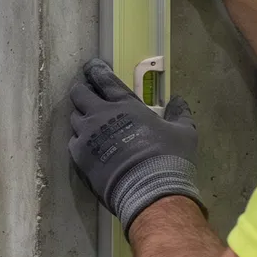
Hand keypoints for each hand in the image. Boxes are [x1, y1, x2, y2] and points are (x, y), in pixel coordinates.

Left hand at [67, 59, 202, 231]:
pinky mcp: (78, 154)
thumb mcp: (183, 132)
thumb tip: (179, 100)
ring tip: (87, 121)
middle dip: (81, 90)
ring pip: (74, 117)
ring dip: (80, 116)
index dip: (96, 71)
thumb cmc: (169, 157)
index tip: (91, 66)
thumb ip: (180, 113)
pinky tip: (86, 144)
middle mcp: (100, 115)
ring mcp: (86, 134)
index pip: (104, 80)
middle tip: (85, 92)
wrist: (149, 189)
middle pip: (79, 94)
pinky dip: (79, 140)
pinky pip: (73, 141)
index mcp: (125, 105)